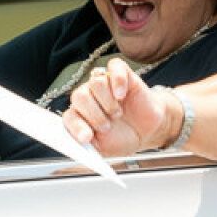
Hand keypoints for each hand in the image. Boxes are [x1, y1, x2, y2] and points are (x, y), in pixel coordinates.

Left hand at [62, 57, 176, 156]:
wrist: (147, 130)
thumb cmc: (123, 137)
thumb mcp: (106, 149)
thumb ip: (91, 147)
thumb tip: (81, 143)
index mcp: (80, 116)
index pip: (69, 116)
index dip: (76, 127)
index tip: (87, 138)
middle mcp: (89, 96)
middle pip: (80, 96)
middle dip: (94, 115)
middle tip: (107, 127)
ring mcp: (104, 83)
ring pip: (96, 82)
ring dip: (108, 103)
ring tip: (118, 114)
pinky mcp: (121, 74)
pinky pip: (114, 66)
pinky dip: (118, 81)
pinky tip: (121, 95)